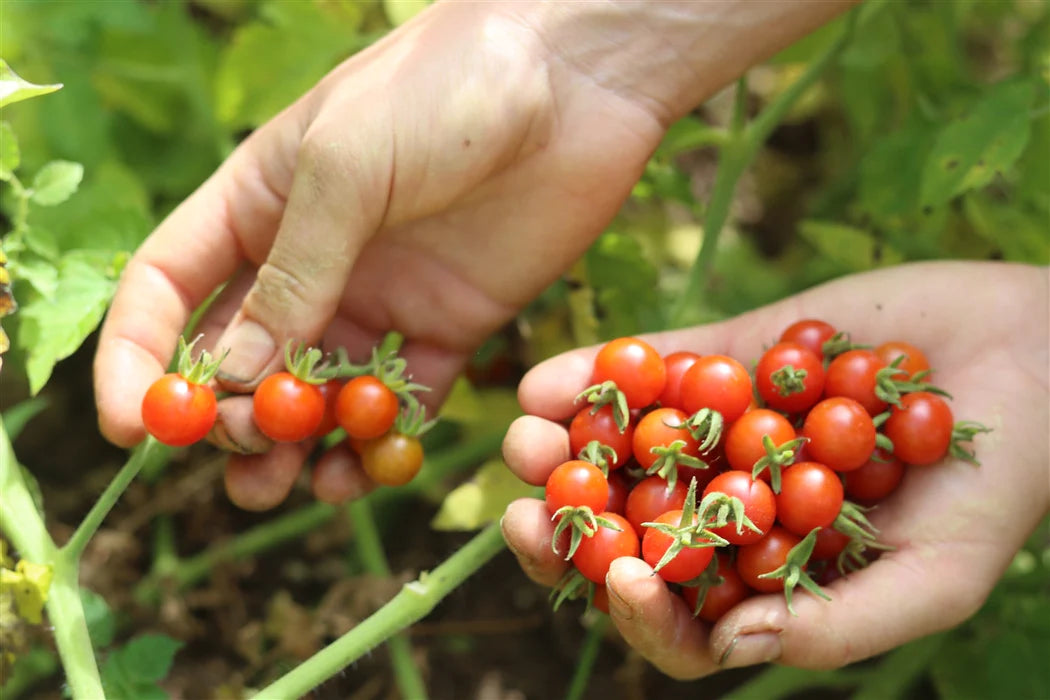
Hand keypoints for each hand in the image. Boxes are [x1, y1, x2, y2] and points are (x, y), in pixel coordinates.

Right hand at [92, 0, 850, 508]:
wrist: (576, 83)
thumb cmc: (446, 90)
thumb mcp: (347, 166)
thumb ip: (294, 272)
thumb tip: (235, 376)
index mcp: (258, 206)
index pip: (168, 288)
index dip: (139, 358)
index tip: (133, 427)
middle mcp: (311, 260)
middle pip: (241, 358)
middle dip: (231, 417)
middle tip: (246, 457)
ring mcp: (379, 297)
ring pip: (318, 394)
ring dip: (299, 445)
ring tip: (293, 485)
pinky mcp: (449, 324)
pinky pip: (404, 399)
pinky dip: (382, 441)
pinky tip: (368, 470)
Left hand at [501, 261, 1048, 677]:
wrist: (1036, 353)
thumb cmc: (999, 482)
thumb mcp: (938, 577)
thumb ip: (840, 624)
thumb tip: (729, 643)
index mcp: (768, 573)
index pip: (681, 614)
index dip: (639, 611)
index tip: (618, 575)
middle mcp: (732, 502)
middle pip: (627, 532)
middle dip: (566, 529)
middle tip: (521, 513)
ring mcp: (721, 427)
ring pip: (622, 449)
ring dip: (560, 447)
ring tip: (523, 432)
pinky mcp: (726, 355)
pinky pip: (651, 368)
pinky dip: (597, 372)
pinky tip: (549, 375)